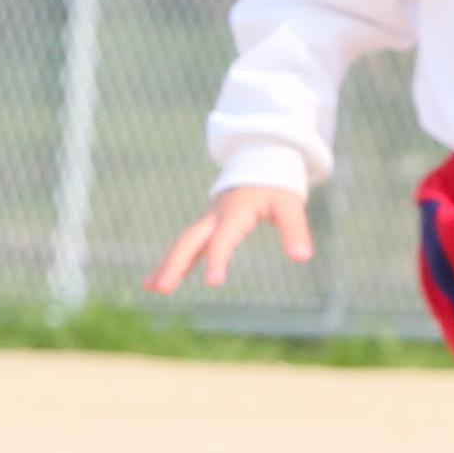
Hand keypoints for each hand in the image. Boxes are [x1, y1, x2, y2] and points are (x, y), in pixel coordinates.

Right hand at [148, 185, 311, 293]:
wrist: (259, 163)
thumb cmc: (275, 186)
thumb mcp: (289, 205)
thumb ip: (295, 230)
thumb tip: (303, 258)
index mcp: (233, 213)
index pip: (221, 240)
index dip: (217, 260)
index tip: (213, 284)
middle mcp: (213, 218)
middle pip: (188, 242)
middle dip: (174, 264)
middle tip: (162, 288)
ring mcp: (206, 223)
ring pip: (182, 245)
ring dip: (166, 265)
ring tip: (150, 289)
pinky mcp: (206, 228)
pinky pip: (186, 247)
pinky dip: (172, 262)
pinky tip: (158, 280)